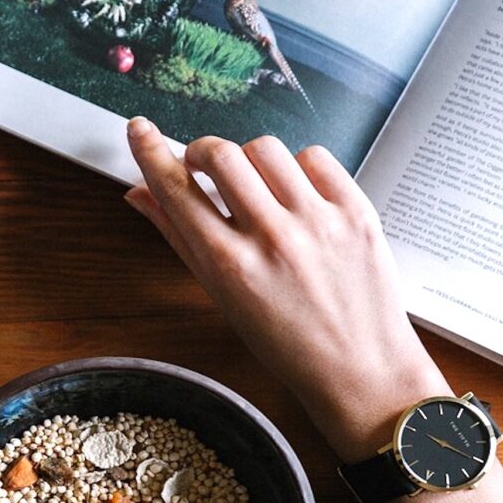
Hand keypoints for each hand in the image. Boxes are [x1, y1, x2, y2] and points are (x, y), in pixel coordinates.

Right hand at [124, 118, 448, 460]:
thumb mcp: (223, 298)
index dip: (150, 152)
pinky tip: (296, 194)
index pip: (176, 190)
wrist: (362, 372)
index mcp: (230, 267)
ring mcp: (318, 222)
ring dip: (250, 159)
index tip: (140, 130)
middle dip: (201, 151)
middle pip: (219, 153)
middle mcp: (273, 238)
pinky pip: (315, 157)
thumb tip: (140, 194)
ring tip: (257, 187)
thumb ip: (180, 239)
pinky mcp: (356, 211)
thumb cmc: (288, 345)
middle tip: (202, 166)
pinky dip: (298, 167)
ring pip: (266, 148)